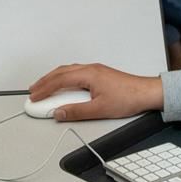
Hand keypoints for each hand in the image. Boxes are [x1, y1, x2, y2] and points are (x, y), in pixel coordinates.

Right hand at [29, 63, 163, 121]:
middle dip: (45, 82)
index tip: (34, 97)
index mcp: (88, 74)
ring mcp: (95, 70)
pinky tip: (64, 86)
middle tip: (33, 92)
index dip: (44, 89)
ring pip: (68, 71)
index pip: (59, 80)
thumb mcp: (99, 109)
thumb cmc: (128, 97)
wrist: (147, 93)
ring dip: (54, 79)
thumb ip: (76, 111)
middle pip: (61, 72)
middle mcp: (90, 69)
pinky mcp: (100, 74)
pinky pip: (76, 72)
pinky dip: (65, 78)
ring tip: (44, 88)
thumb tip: (59, 112)